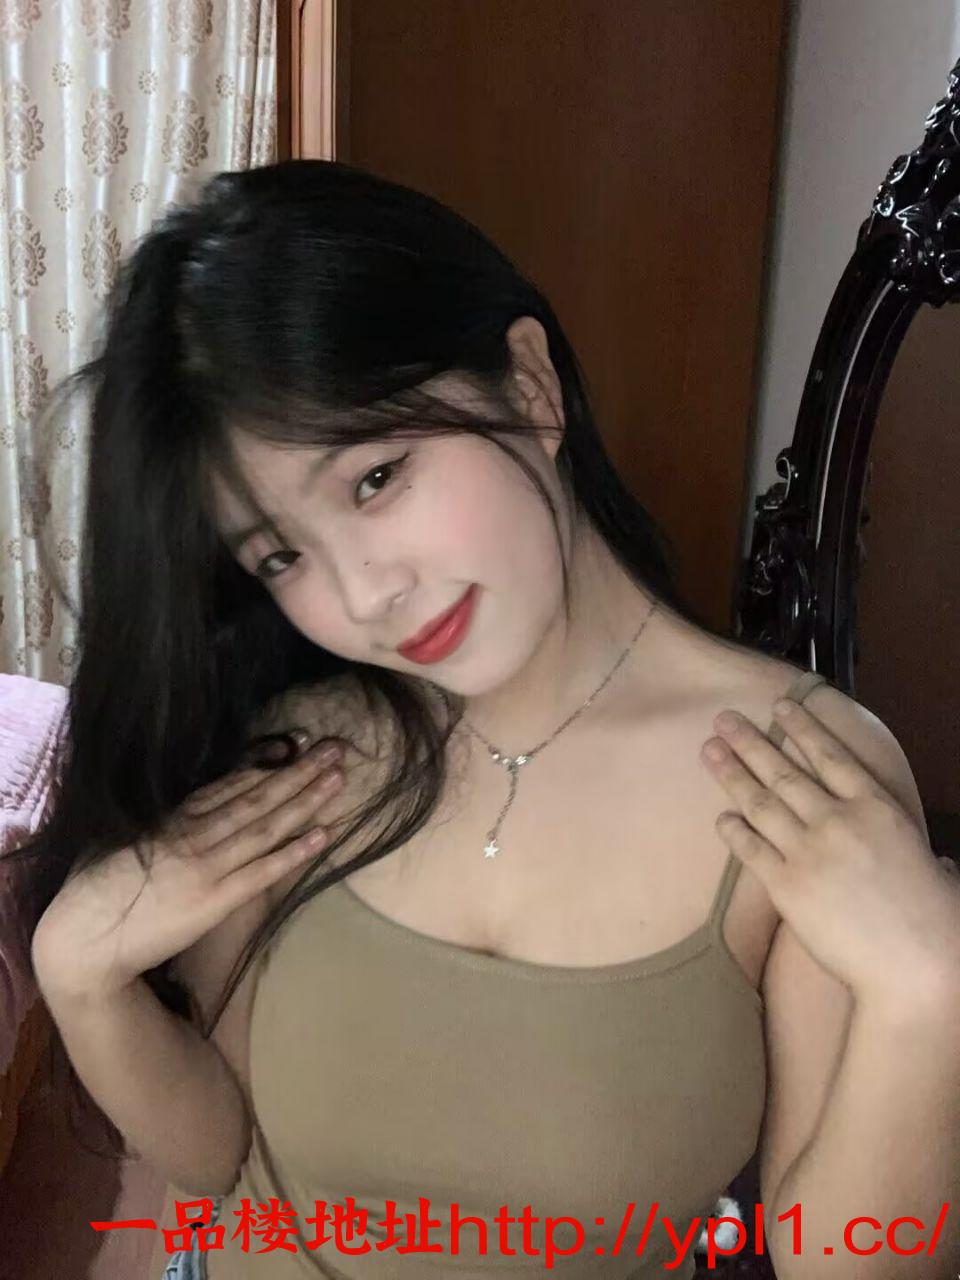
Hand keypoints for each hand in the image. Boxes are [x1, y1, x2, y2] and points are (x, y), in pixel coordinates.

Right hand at [31, 737, 345, 999]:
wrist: (80, 944)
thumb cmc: (88, 890)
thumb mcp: (116, 837)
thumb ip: (151, 818)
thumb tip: (171, 803)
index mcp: (169, 816)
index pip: (229, 782)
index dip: (267, 761)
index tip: (299, 742)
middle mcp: (193, 834)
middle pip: (257, 795)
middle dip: (299, 771)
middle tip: (335, 748)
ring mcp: (206, 867)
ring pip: (266, 825)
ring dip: (306, 800)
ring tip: (339, 776)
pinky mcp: (214, 901)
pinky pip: (263, 871)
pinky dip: (294, 852)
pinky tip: (324, 834)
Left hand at [700, 699, 959, 1006]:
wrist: (916, 965)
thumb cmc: (937, 920)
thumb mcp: (928, 862)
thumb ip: (916, 851)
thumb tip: (934, 863)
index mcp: (877, 807)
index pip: (830, 756)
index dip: (801, 729)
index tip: (780, 707)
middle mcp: (838, 821)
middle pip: (784, 771)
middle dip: (750, 741)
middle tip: (723, 719)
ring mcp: (809, 852)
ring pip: (760, 802)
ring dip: (731, 773)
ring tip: (709, 751)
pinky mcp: (787, 887)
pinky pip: (751, 850)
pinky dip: (733, 830)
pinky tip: (721, 816)